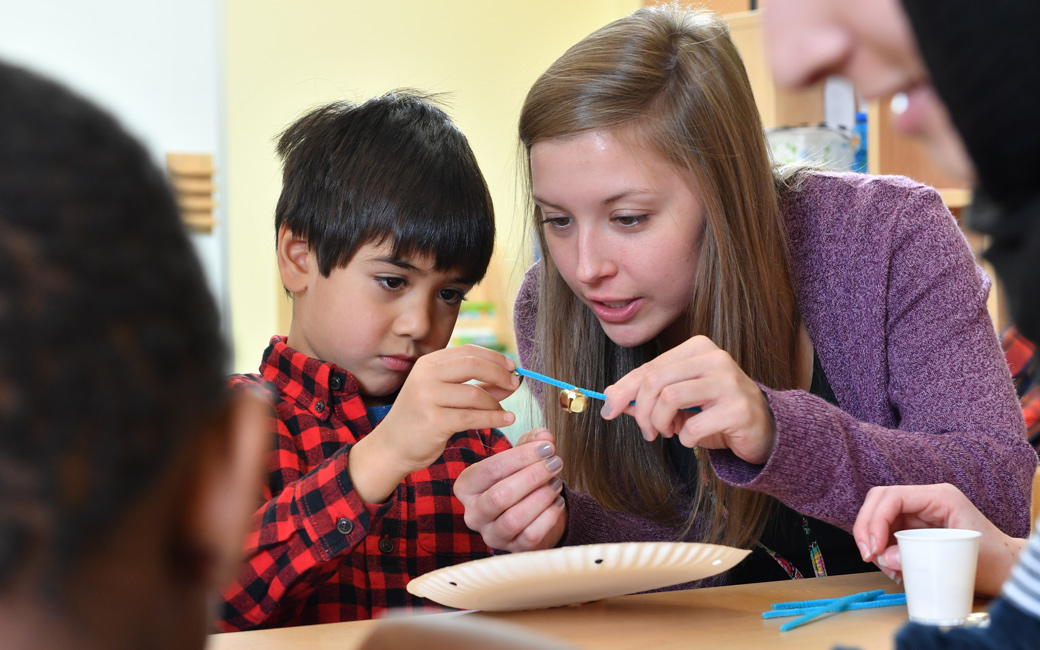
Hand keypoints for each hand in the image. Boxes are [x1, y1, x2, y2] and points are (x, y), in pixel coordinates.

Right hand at [350, 345, 519, 502]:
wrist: (391, 447)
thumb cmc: (421, 420)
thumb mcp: (443, 395)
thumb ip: (474, 385)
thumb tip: (509, 381)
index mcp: (428, 364)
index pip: (468, 351)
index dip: (495, 357)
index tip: (512, 367)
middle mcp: (426, 376)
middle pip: (473, 365)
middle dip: (500, 374)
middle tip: (515, 384)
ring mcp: (427, 397)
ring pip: (475, 394)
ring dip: (496, 402)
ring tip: (505, 410)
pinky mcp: (433, 421)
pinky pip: (472, 416)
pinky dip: (494, 418)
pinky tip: (506, 419)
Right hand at [454, 427, 566, 551]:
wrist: (528, 513)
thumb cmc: (519, 480)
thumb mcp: (522, 457)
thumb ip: (532, 442)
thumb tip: (544, 437)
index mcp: (466, 486)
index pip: (491, 469)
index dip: (522, 456)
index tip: (547, 447)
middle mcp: (473, 513)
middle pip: (501, 495)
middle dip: (533, 476)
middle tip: (556, 463)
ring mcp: (491, 534)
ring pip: (514, 518)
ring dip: (541, 496)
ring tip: (557, 482)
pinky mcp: (513, 549)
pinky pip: (531, 534)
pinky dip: (549, 516)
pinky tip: (558, 501)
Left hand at [600, 335, 776, 464]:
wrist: (764, 429)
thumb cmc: (716, 412)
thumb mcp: (679, 401)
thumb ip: (648, 395)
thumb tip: (611, 397)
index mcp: (698, 348)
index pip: (650, 367)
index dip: (623, 390)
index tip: (608, 410)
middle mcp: (714, 358)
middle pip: (655, 380)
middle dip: (642, 411)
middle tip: (647, 431)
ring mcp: (729, 381)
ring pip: (670, 398)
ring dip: (661, 423)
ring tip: (668, 433)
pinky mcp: (739, 408)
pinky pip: (693, 426)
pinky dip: (685, 439)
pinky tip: (693, 439)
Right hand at [853, 484, 1026, 595]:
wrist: (1005, 569)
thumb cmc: (991, 560)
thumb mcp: (958, 556)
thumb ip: (918, 556)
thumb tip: (885, 557)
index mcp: (939, 497)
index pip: (893, 497)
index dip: (875, 520)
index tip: (873, 549)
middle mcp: (925, 500)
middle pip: (879, 501)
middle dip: (866, 527)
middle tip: (867, 555)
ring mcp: (919, 513)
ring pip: (879, 516)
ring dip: (873, 541)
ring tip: (886, 568)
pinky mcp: (915, 528)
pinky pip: (887, 532)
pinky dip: (882, 550)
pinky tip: (893, 568)